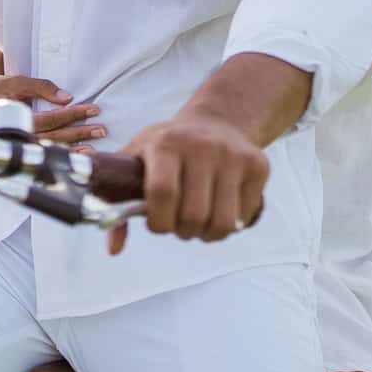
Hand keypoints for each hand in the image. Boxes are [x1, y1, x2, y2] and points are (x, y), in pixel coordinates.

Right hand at [0, 69, 105, 144]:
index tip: (94, 109)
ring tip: (96, 143)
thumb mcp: (15, 81)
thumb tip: (66, 97)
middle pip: (54, 137)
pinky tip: (80, 153)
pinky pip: (45, 152)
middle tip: (102, 128)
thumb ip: (39, 86)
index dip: (73, 114)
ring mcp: (19, 145)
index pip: (50, 119)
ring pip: (50, 148)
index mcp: (15, 120)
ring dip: (75, 146)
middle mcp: (18, 137)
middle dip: (80, 133)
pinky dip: (64, 153)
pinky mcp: (21, 147)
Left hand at [104, 113, 266, 254]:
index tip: (157, 224)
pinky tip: (220, 210)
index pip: (163, 192)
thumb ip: (116, 201)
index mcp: (166, 143)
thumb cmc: (168, 147)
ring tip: (199, 223)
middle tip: (179, 224)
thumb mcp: (136, 160)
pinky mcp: (257, 166)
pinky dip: (230, 225)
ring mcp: (233, 155)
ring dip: (207, 234)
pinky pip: (244, 217)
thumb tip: (113, 250)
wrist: (217, 121)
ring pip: (223, 222)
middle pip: (193, 214)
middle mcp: (202, 146)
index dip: (158, 221)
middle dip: (182, 231)